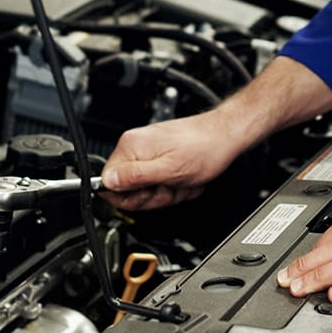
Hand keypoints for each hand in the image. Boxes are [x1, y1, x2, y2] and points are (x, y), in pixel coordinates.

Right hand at [101, 112, 243, 209]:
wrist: (224, 137)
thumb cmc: (203, 149)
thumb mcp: (168, 170)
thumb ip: (135, 177)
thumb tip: (107, 182)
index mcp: (131, 147)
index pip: (109, 182)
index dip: (129, 196)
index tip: (148, 193)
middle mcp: (135, 146)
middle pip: (128, 188)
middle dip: (152, 195)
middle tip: (169, 186)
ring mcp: (147, 151)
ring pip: (146, 188)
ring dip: (166, 191)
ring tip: (180, 181)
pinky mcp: (159, 156)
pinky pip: (157, 181)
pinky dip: (173, 185)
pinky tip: (183, 179)